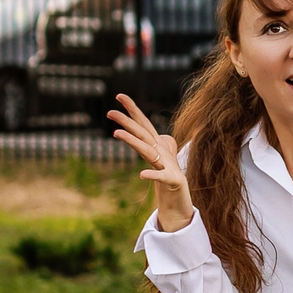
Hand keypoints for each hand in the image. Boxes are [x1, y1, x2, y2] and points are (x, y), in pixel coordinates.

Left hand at [106, 93, 194, 231]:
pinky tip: (142, 175)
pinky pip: (162, 177)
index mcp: (157, 146)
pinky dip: (153, 175)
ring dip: (134, 142)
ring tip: (116, 134)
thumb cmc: (168, 174)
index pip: (144, 124)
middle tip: (110, 112)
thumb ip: (156, 144)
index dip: (133, 109)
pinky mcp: (174, 180)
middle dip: (128, 122)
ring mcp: (168, 165)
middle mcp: (162, 152)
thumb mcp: (160, 157)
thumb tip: (159, 135)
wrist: (182, 197)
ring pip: (148, 151)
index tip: (119, 95)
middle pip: (143, 134)